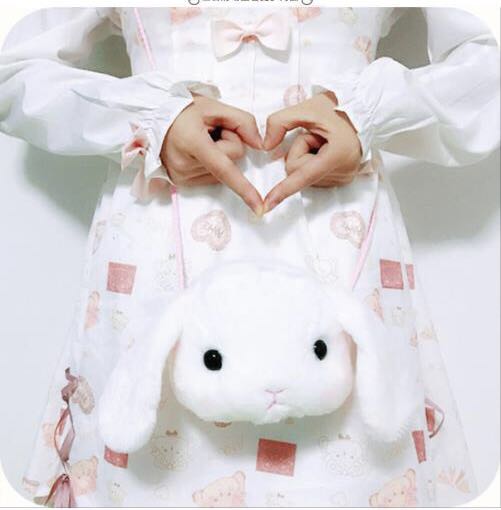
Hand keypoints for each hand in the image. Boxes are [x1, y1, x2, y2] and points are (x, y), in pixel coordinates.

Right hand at [162, 95, 263, 214]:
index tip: (258, 209)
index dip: (244, 189)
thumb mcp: (215, 107)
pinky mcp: (181, 182)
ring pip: (222, 172)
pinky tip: (196, 151)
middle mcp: (185, 164)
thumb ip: (243, 122)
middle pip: (230, 162)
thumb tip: (260, 145)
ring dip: (219, 156)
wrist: (154, 117)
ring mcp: (181, 176)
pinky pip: (212, 177)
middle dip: (229, 145)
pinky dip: (211, 165)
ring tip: (200, 140)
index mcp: (193, 143)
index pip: (224, 169)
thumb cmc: (183, 110)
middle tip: (210, 131)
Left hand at [263, 92, 361, 212]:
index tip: (268, 205)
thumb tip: (266, 145)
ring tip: (325, 142)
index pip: (303, 175)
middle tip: (317, 136)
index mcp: (337, 154)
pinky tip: (327, 150)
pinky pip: (313, 177)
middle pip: (298, 172)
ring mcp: (343, 178)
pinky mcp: (341, 181)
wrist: (362, 113)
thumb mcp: (306, 108)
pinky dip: (314, 162)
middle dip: (300, 151)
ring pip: (304, 175)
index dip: (284, 190)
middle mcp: (343, 172)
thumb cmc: (336, 109)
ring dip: (308, 156)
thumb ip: (280, 122)